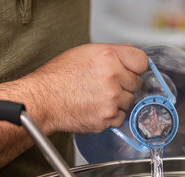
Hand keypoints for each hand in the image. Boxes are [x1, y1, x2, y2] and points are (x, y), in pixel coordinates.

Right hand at [28, 43, 147, 133]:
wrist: (42, 101)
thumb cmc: (58, 77)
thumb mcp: (84, 53)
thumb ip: (111, 52)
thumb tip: (130, 51)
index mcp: (108, 56)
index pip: (142, 61)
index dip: (135, 67)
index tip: (130, 72)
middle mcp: (112, 76)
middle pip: (137, 83)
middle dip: (126, 85)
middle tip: (106, 86)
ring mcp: (111, 98)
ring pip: (130, 101)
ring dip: (119, 101)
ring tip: (98, 97)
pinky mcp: (108, 117)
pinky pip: (121, 117)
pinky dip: (112, 115)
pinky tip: (97, 108)